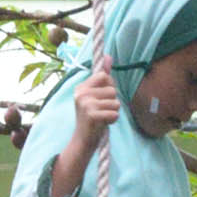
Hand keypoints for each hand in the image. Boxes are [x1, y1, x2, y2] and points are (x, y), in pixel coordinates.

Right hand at [51, 63, 118, 196]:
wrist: (84, 140)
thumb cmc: (93, 116)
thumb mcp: (97, 96)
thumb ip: (103, 76)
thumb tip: (109, 56)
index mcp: (81, 87)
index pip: (105, 76)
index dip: (109, 88)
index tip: (101, 98)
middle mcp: (80, 93)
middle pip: (113, 90)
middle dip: (113, 102)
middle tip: (101, 111)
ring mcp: (85, 104)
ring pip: (116, 102)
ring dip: (113, 112)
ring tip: (102, 117)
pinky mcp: (91, 116)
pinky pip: (115, 114)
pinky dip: (113, 120)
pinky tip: (103, 123)